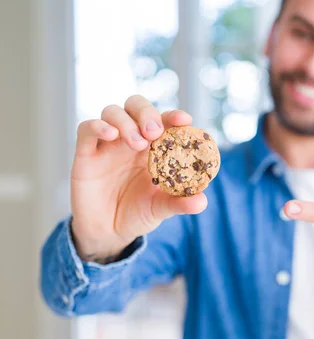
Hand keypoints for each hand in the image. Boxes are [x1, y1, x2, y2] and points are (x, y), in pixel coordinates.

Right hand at [70, 95, 207, 263]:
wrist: (107, 232)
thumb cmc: (138, 213)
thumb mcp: (161, 208)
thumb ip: (180, 203)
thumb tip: (202, 201)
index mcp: (153, 147)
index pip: (164, 121)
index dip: (174, 116)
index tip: (184, 120)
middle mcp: (130, 139)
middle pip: (136, 106)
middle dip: (147, 113)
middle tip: (154, 132)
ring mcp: (107, 144)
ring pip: (113, 112)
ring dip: (126, 121)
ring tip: (137, 143)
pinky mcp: (85, 153)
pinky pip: (86, 128)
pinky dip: (98, 126)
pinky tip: (111, 135)